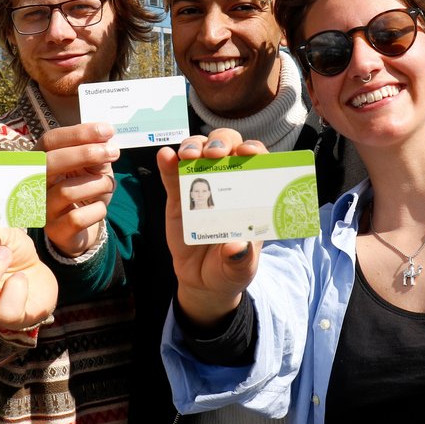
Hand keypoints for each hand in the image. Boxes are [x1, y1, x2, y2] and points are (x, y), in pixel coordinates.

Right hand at [36, 123, 118, 256]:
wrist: (80, 227)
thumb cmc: (83, 189)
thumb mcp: (91, 167)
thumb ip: (95, 152)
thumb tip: (104, 139)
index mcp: (39, 160)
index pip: (50, 140)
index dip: (79, 133)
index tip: (107, 131)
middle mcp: (33, 183)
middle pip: (49, 162)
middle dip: (85, 154)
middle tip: (113, 152)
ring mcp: (41, 208)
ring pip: (66, 191)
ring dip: (98, 184)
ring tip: (110, 185)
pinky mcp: (54, 230)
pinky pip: (77, 218)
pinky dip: (97, 210)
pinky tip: (100, 207)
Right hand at [158, 129, 267, 327]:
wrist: (202, 281)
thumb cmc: (230, 269)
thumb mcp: (240, 269)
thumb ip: (241, 259)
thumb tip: (237, 247)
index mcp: (251, 195)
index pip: (258, 162)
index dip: (254, 151)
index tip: (249, 153)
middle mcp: (228, 183)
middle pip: (228, 147)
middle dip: (222, 142)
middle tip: (215, 154)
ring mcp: (201, 186)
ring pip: (199, 152)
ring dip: (194, 146)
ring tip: (189, 155)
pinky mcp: (177, 196)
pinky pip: (172, 173)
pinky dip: (168, 161)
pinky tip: (166, 156)